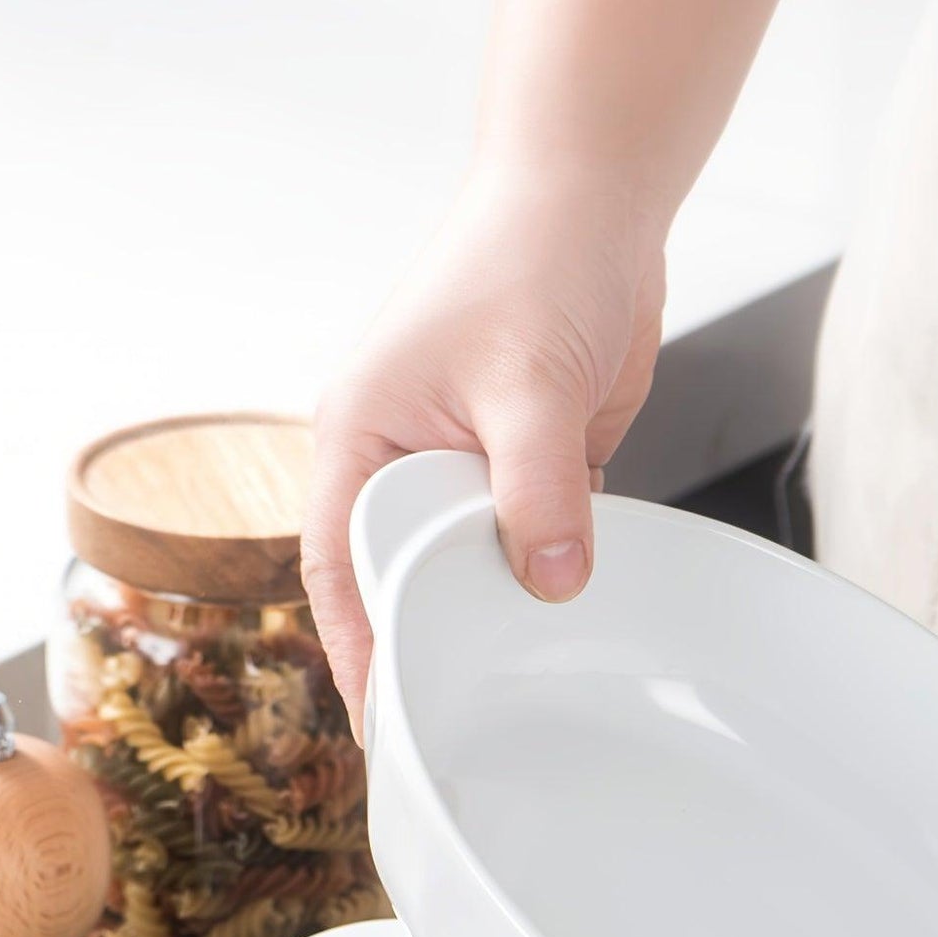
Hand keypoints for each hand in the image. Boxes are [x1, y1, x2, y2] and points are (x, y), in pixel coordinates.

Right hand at [301, 166, 667, 729]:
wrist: (591, 205)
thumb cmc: (526, 262)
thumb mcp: (526, 384)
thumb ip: (538, 488)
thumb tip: (553, 580)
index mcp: (364, 440)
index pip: (346, 569)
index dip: (361, 650)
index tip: (384, 726)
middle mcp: (408, 462)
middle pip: (412, 579)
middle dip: (437, 646)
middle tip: (469, 731)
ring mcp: (474, 467)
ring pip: (479, 566)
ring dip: (504, 615)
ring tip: (527, 697)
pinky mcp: (535, 467)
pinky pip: (537, 542)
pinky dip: (554, 578)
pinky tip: (578, 625)